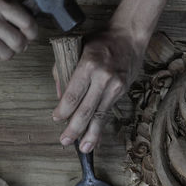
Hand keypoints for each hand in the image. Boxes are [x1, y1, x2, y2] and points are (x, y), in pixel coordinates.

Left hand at [53, 28, 144, 152]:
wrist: (129, 36)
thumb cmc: (100, 41)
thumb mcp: (76, 49)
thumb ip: (63, 71)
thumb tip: (59, 97)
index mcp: (88, 65)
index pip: (72, 94)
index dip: (63, 110)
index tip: (56, 119)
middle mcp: (103, 77)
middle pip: (86, 109)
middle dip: (74, 128)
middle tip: (65, 141)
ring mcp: (115, 86)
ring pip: (100, 115)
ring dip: (90, 134)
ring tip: (83, 148)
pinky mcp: (123, 91)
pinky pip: (108, 111)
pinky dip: (101, 126)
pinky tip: (96, 137)